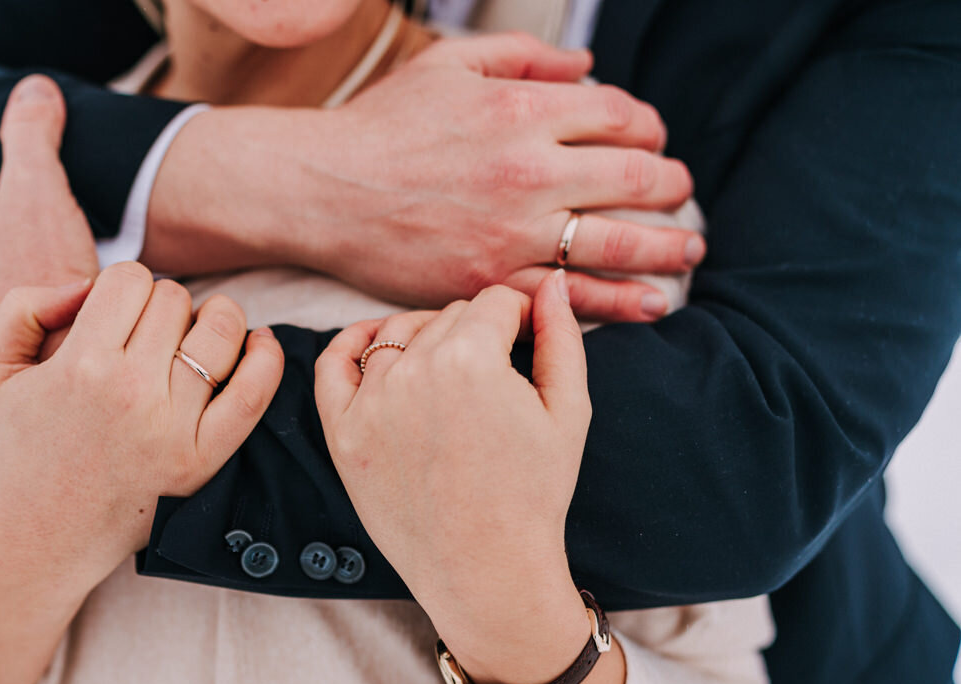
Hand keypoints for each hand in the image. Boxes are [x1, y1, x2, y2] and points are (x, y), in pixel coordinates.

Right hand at [0, 262, 282, 683]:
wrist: (43, 537)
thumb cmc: (20, 449)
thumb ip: (24, 306)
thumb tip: (87, 283)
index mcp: (79, 365)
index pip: (131, 278)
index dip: (125, 287)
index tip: (118, 314)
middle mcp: (130, 392)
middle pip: (175, 300)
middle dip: (163, 305)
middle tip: (149, 336)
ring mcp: (172, 428)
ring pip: (220, 331)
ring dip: (215, 319)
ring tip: (196, 336)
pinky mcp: (201, 460)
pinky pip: (253, 394)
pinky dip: (265, 358)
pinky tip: (259, 343)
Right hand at [146, 32, 700, 321]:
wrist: (318, 190)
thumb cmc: (379, 126)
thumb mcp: (448, 66)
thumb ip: (524, 57)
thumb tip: (586, 68)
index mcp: (521, 109)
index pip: (620, 115)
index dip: (648, 127)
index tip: (651, 139)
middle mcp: (527, 170)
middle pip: (635, 175)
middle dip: (670, 184)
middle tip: (679, 192)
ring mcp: (511, 232)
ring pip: (618, 241)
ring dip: (666, 245)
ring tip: (687, 248)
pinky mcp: (490, 282)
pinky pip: (572, 296)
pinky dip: (621, 302)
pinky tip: (653, 303)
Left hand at [315, 272, 592, 683]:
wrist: (485, 571)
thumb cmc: (534, 494)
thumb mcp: (567, 411)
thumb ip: (562, 337)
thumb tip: (552, 285)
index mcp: (471, 359)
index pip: (493, 302)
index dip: (518, 318)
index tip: (526, 342)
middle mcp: (413, 371)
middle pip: (447, 317)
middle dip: (477, 334)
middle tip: (495, 376)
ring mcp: (370, 403)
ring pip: (398, 334)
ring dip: (426, 341)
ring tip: (452, 375)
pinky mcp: (342, 433)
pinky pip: (334, 365)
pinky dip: (353, 344)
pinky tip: (376, 342)